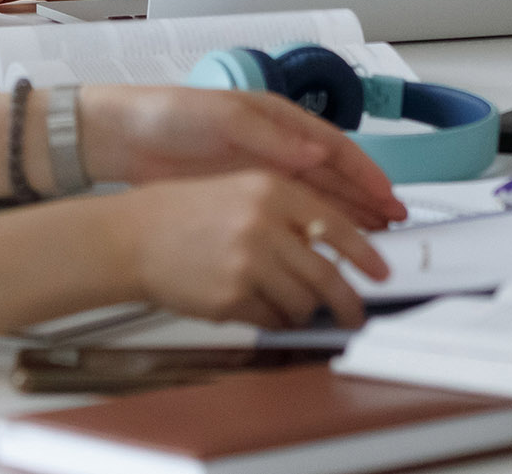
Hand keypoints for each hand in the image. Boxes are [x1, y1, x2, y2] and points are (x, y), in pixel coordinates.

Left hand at [80, 85, 407, 230]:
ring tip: (374, 238)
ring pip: (316, 198)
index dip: (366, 174)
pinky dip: (311, 229)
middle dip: (366, 199)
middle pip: (333, 177)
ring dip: (345, 216)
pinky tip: (326, 246)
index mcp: (279, 121)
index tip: (389, 197)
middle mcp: (277, 148)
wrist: (121, 137)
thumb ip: (270, 137)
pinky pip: (288, 214)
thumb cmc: (169, 115)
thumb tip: (316, 154)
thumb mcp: (222, 117)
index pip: (335, 148)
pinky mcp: (243, 197)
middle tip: (394, 225)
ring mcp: (261, 174)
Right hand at [112, 171, 391, 329]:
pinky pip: (272, 320)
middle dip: (347, 301)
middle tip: (355, 313)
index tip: (381, 272)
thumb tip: (334, 246)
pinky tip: (264, 311)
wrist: (130, 237)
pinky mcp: (230, 297)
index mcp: (273, 191)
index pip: (338, 226)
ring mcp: (248, 262)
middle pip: (327, 274)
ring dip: (305, 313)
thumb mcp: (242, 191)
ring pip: (302, 302)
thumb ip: (288, 212)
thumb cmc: (182, 214)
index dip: (366, 255)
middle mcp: (264, 224)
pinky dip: (276, 322)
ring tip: (296, 310)